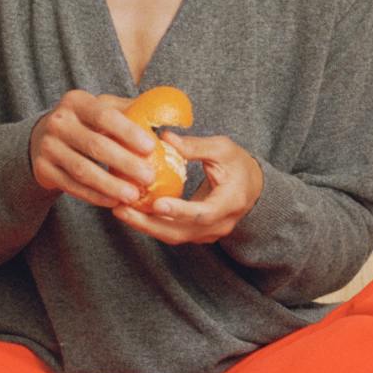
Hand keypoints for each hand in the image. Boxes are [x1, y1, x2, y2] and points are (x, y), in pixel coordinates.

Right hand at [30, 89, 158, 207]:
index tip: (151, 148)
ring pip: (82, 170)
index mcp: (76, 102)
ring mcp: (47, 147)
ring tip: (133, 195)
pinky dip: (94, 196)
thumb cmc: (85, 123)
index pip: (104, 115)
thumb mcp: (102, 108)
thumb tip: (169, 115)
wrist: (43, 139)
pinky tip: (113, 202)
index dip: (128, 132)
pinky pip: (72, 186)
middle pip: (95, 145)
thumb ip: (130, 110)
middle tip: (149, 178)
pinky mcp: (42, 169)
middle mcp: (58, 122)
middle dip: (125, 163)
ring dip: (110, 185)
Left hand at [113, 133, 263, 244]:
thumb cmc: (238, 164)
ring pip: (172, 236)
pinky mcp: (196, 234)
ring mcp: (207, 234)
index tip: (156, 203)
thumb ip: (195, 146)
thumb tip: (165, 137)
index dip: (180, 211)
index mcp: (230, 203)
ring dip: (144, 225)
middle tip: (121, 209)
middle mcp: (219, 225)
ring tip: (119, 210)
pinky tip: (130, 211)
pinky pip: (171, 233)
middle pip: (180, 232)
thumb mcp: (223, 149)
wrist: (253, 188)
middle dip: (148, 223)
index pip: (203, 213)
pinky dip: (151, 224)